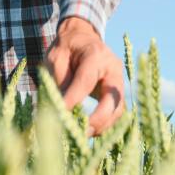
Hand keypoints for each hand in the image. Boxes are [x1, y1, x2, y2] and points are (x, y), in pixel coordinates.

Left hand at [45, 17, 125, 136]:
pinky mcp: (118, 93)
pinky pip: (116, 113)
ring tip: (81, 135)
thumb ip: (59, 83)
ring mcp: (119, 81)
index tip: (58, 116)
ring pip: (118, 110)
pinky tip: (88, 131)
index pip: (86, 81)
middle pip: (113, 98)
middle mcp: (113, 68)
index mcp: (95, 54)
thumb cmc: (66, 48)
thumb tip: (58, 111)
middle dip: (97, 119)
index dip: (73, 100)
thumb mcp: (56, 59)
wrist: (82, 39)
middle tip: (79, 132)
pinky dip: (104, 125)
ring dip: (102, 126)